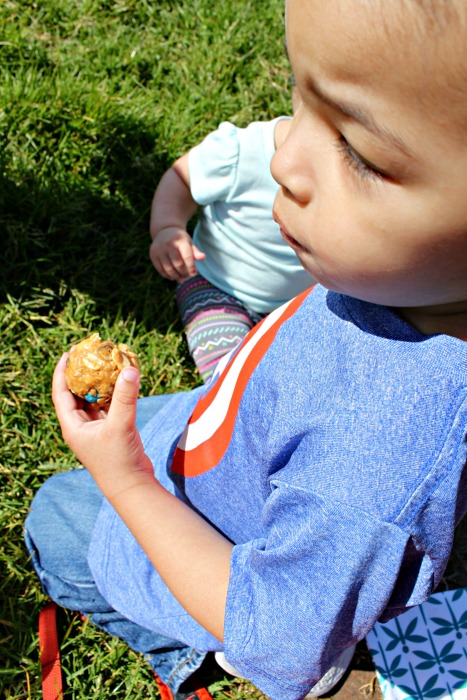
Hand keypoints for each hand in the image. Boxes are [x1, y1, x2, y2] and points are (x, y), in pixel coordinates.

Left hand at [52, 352, 153, 499]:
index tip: (70, 353)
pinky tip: (123, 381)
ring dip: (101, 383)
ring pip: (95, 399)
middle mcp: (81, 426)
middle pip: (77, 393)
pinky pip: (110, 406)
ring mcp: (96, 428)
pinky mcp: (111, 430)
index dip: (63, 372)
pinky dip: (115, 394)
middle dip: (83, 374)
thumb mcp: (121, 425)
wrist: (132, 485)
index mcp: (72, 426)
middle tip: (90, 354)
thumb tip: (130, 369)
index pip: (61, 393)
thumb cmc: (118, 460)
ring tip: (107, 363)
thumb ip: (125, 397)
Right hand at [149, 227, 204, 281]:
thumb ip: (196, 251)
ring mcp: (159, 249)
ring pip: (168, 268)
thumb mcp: (189, 243)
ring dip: (176, 276)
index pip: (187, 257)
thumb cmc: (180, 240)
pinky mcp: (153, 255)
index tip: (194, 274)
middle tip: (187, 277)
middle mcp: (168, 244)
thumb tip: (203, 258)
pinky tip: (173, 277)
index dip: (191, 267)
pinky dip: (167, 275)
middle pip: (178, 264)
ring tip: (181, 279)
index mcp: (180, 240)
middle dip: (184, 273)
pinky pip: (160, 269)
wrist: (164, 231)